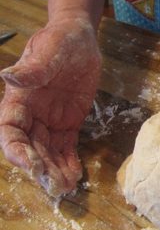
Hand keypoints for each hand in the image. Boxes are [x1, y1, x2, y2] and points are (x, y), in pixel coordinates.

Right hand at [0, 17, 100, 196]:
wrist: (80, 42)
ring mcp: (50, 121)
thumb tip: (8, 76)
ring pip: (48, 152)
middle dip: (41, 168)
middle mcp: (31, 115)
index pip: (10, 130)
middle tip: (56, 186)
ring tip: (67, 187)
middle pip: (30, 147)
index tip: (31, 165)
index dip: (17, 150)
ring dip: (56, 170)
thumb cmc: (60, 41)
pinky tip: (76, 175)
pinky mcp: (69, 123)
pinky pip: (67, 146)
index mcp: (19, 99)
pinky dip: (69, 162)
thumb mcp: (48, 51)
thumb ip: (33, 68)